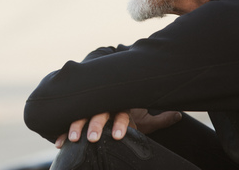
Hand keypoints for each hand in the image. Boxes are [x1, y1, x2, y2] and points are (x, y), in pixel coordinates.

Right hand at [55, 109, 181, 148]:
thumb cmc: (128, 112)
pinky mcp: (78, 114)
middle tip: (90, 139)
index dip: (119, 124)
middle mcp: (104, 105)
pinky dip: (63, 133)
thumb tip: (178, 114)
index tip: (119, 137)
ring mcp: (90, 108)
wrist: (108, 93)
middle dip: (93, 125)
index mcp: (120, 105)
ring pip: (81, 115)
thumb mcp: (144, 116)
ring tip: (72, 140)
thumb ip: (159, 118)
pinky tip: (59, 144)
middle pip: (98, 113)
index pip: (120, 113)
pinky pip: (69, 122)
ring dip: (76, 127)